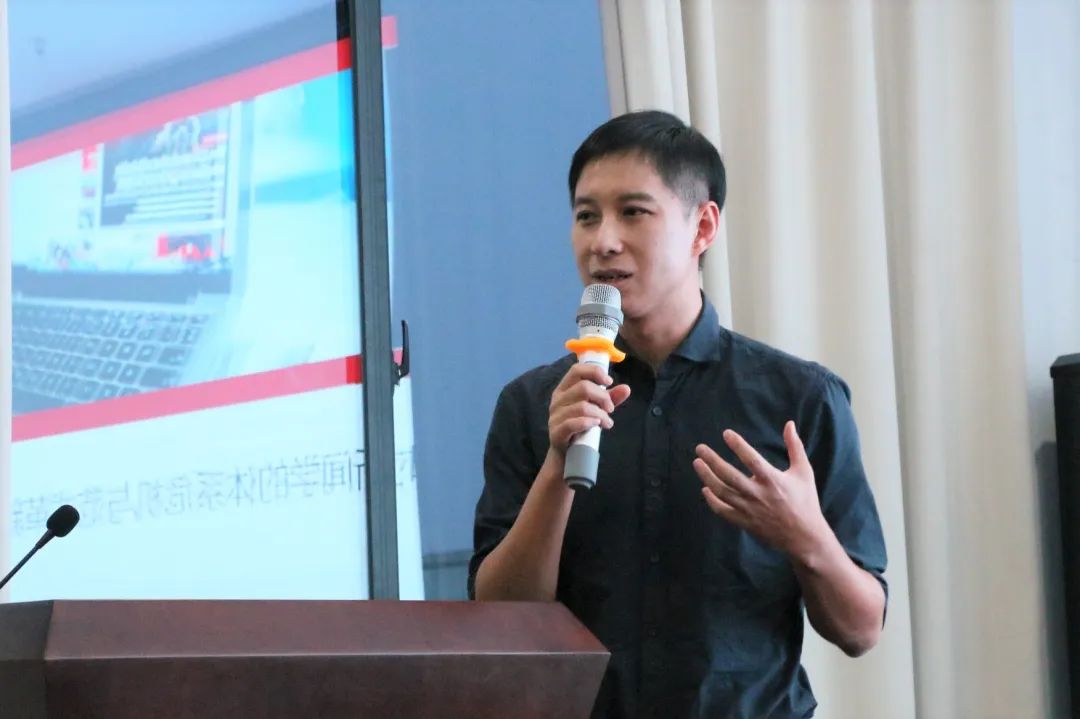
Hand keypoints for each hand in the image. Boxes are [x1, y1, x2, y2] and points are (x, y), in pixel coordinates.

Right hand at [548, 363, 630, 457]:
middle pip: (583, 387)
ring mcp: (555, 416)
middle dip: (603, 397)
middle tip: (610, 409)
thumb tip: (626, 388)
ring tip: (607, 422)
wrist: (566, 453)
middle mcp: (557, 399)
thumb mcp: (596, 409)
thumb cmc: (581, 426)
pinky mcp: (556, 432)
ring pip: (582, 407)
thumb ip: (610, 398)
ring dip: (600, 414)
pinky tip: (597, 425)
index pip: (577, 370)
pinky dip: (588, 422)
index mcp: (564, 389)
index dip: (595, 372)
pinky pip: (573, 423)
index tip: (609, 382)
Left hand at [693, 421, 828, 558]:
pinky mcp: (744, 522)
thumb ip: (795, 446)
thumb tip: (789, 423)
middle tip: (699, 448)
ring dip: (707, 477)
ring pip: (722, 492)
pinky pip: (722, 510)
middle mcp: (758, 494)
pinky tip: (706, 489)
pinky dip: (712, 500)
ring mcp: (749, 509)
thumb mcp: (804, 472)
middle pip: (729, 475)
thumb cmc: (805, 501)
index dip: (738, 445)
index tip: (726, 433)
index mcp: (773, 480)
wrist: (804, 537)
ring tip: (697, 463)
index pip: (751, 459)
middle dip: (712, 460)